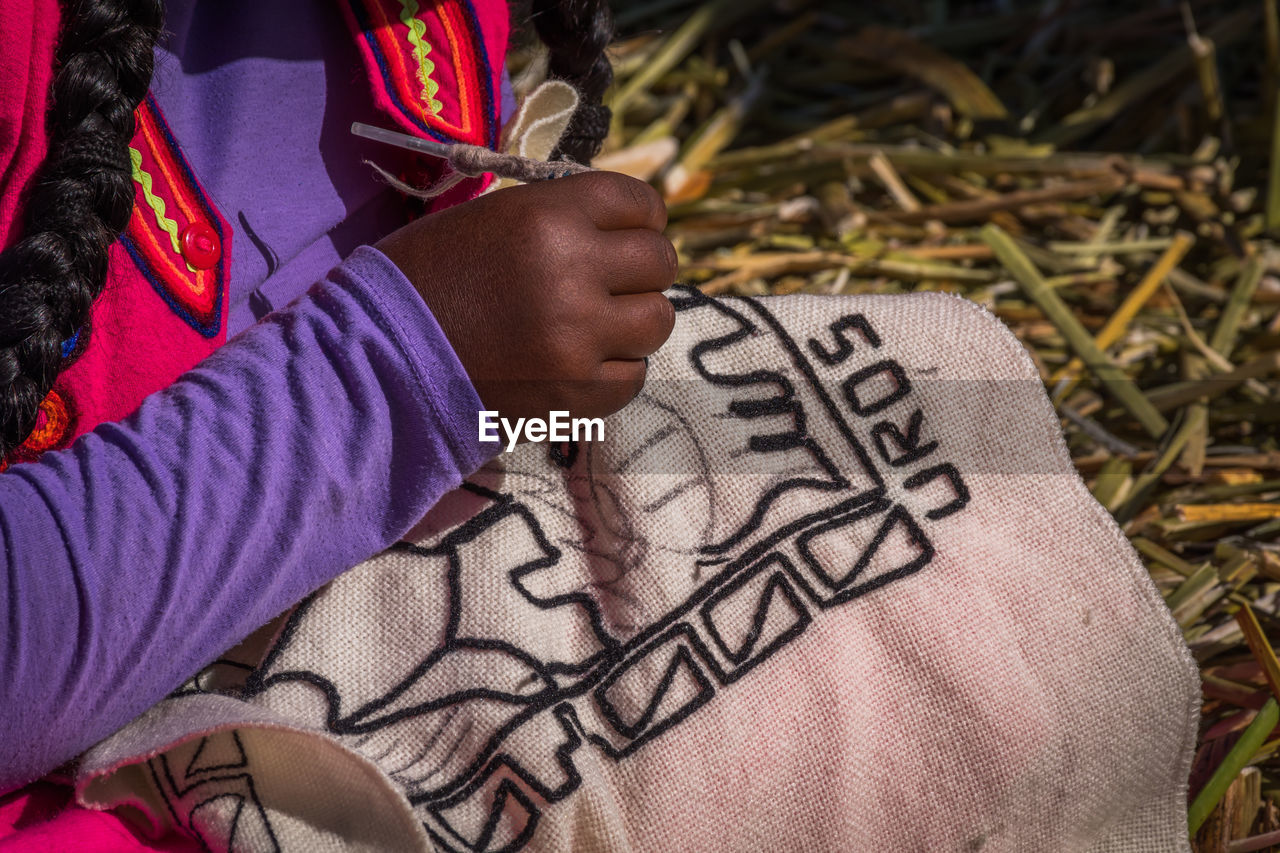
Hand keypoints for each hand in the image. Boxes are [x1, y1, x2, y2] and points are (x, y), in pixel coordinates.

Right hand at [377, 171, 676, 421]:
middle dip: (640, 270)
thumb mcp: (493, 219)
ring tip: (596, 325)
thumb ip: (561, 218)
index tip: (626, 234)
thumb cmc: (429, 278)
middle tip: (612, 282)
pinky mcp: (575, 393)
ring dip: (633, 321)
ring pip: (657, 320)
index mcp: (548, 216)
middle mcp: (573, 271)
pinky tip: (580, 362)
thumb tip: (625, 228)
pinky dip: (616, 370)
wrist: (379, 358)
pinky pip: (634, 376)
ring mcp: (579, 338)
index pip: (640, 204)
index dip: (639, 219)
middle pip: (660, 262)